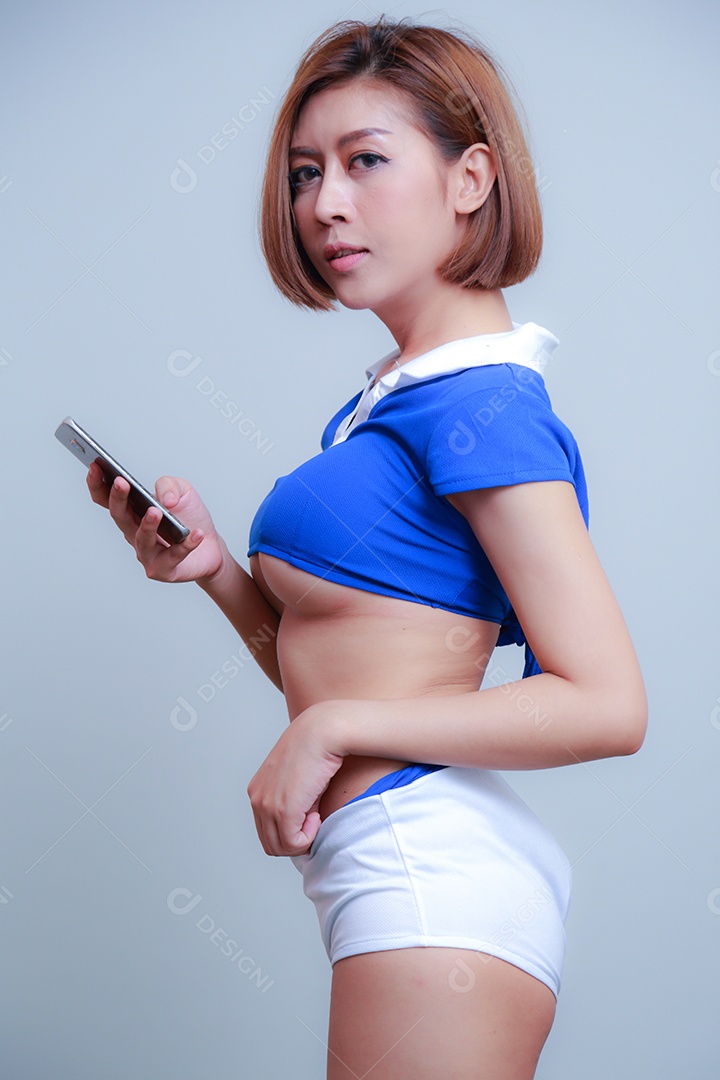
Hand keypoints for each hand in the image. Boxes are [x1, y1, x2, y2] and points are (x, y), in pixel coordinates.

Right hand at [87, 464, 224, 583]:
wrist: (211, 547)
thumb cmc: (189, 519)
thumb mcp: (182, 491)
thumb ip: (170, 485)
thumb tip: (166, 499)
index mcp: (132, 513)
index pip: (106, 499)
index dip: (97, 484)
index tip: (95, 465)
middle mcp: (133, 533)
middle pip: (120, 517)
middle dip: (118, 499)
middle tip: (121, 483)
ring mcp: (147, 554)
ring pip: (142, 540)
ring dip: (148, 525)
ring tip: (156, 512)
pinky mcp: (165, 569)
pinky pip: (175, 555)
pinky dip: (186, 544)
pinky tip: (195, 534)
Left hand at [246, 705, 345, 856]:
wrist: (322, 732)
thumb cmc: (316, 750)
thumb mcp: (297, 779)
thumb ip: (293, 802)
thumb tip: (303, 825)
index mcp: (258, 791)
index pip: (267, 831)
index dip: (290, 830)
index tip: (308, 814)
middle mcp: (257, 799)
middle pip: (271, 844)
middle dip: (295, 840)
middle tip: (313, 819)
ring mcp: (267, 805)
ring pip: (281, 847)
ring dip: (302, 839)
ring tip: (316, 814)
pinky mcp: (283, 810)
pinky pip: (294, 843)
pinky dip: (308, 837)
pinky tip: (317, 814)